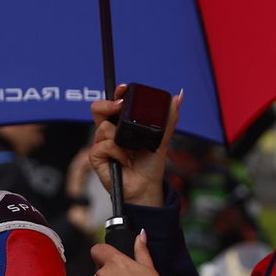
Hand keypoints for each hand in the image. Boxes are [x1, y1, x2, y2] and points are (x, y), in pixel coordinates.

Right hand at [87, 85, 182, 208]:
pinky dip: (118, 153)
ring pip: (103, 127)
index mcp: (123, 125)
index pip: (114, 104)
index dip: (116, 94)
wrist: (146, 187)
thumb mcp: (161, 138)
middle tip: (119, 106)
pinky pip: (103, 145)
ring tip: (132, 151)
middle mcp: (110, 132)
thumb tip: (178, 97)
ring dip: (121, 139)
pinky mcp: (97, 157)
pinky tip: (127, 161)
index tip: (124, 88)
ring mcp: (102, 144)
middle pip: (98, 109)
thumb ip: (167, 118)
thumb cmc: (150, 165)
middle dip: (107, 104)